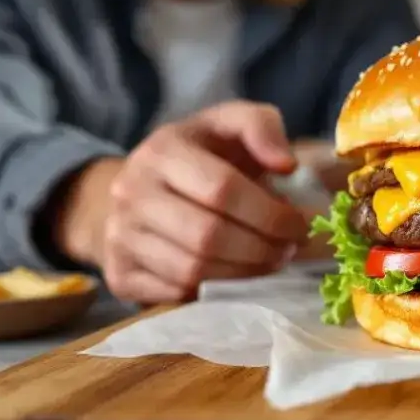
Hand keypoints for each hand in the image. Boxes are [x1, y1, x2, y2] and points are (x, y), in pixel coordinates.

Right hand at [64, 101, 307, 303]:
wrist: (139, 187)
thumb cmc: (201, 155)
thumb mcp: (229, 124)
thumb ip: (262, 127)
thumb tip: (286, 165)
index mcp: (162, 149)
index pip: (222, 188)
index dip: (269, 213)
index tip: (300, 224)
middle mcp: (131, 191)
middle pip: (207, 235)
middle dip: (261, 249)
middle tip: (288, 250)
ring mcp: (119, 235)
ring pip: (192, 271)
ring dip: (243, 275)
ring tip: (269, 263)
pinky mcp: (118, 273)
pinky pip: (174, 295)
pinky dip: (213, 293)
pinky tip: (236, 278)